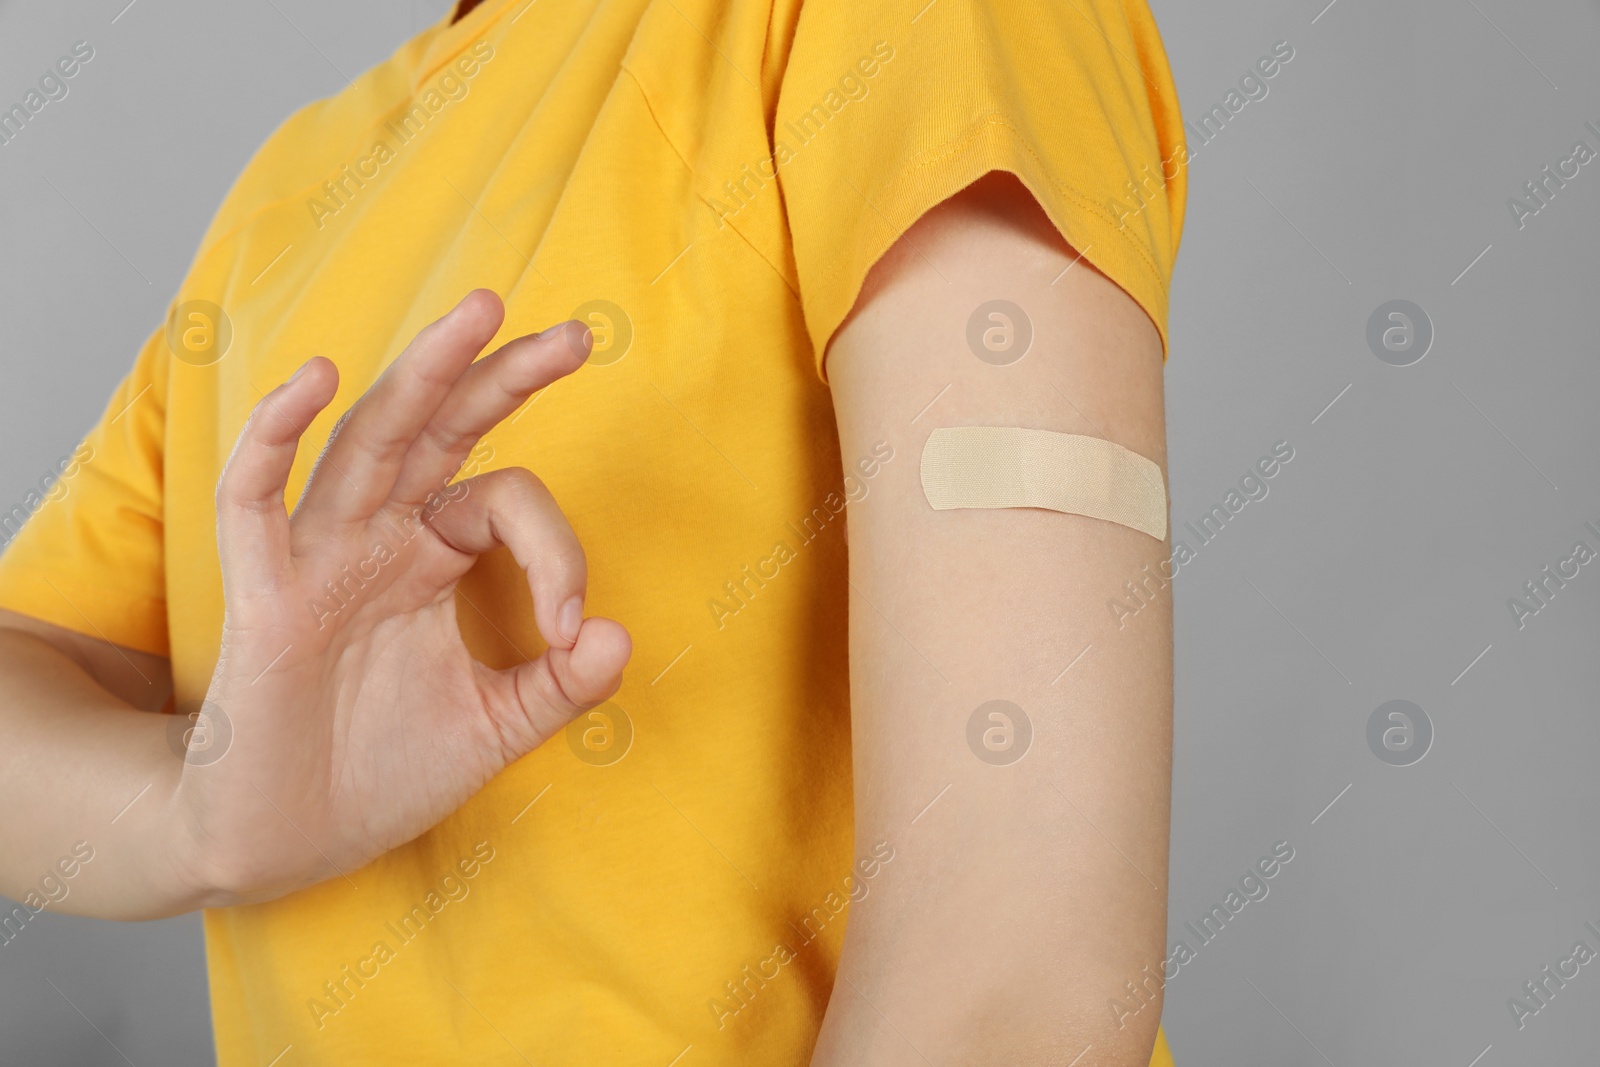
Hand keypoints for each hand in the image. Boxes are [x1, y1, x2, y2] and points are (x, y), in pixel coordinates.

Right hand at [173, 289, 629, 904]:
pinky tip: (314, 380)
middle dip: (504, 377)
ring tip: (481, 312)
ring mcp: (318, 558)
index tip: (571, 629)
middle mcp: (378, 540)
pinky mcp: (264, 597)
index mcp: (431, 558)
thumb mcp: (494, 726)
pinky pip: (254, 500)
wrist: (286, 843)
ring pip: (368, 441)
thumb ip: (560, 685)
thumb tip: (621, 636)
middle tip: (576, 335)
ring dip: (423, 375)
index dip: (557, 550)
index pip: (505, 501)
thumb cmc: (378, 774)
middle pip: (441, 430)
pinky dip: (276, 436)